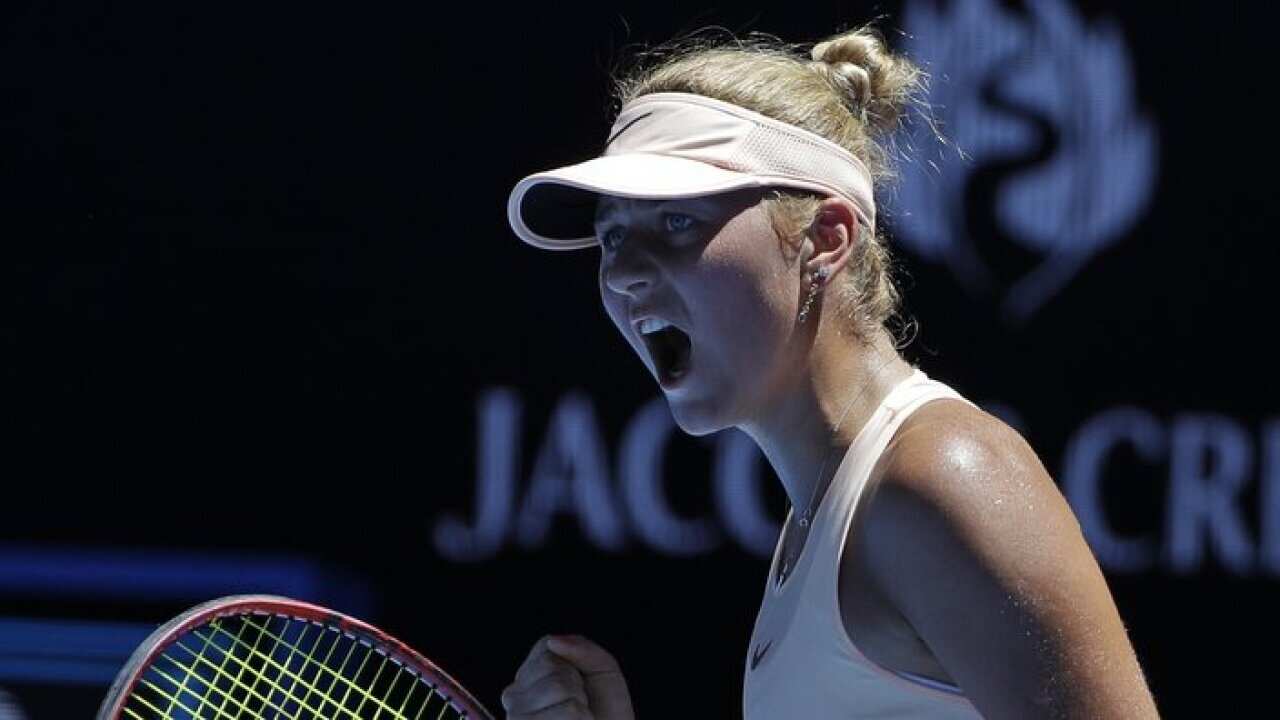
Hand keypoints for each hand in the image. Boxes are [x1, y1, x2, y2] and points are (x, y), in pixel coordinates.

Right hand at [501, 634, 635, 719]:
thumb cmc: (607, 714)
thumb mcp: (603, 670)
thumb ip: (582, 649)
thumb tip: (553, 641)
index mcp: (528, 677)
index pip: (546, 647)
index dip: (573, 667)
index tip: (579, 688)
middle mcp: (514, 699)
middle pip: (553, 671)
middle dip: (578, 690)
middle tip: (581, 710)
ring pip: (558, 690)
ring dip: (581, 709)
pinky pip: (567, 713)